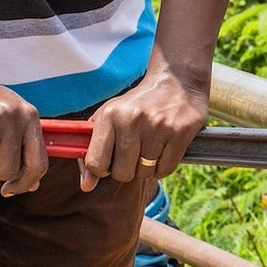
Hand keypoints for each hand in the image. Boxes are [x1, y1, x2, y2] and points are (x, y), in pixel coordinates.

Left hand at [80, 68, 209, 190]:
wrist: (177, 81)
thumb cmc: (137, 105)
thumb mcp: (110, 118)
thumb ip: (93, 151)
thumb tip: (86, 186)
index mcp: (110, 115)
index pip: (96, 163)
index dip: (102, 169)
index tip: (109, 160)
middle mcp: (132, 121)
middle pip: (122, 173)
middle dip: (127, 169)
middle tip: (133, 152)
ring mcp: (158, 127)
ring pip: (145, 173)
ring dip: (146, 167)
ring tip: (150, 147)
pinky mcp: (180, 133)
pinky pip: (165, 170)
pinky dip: (163, 166)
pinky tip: (163, 149)